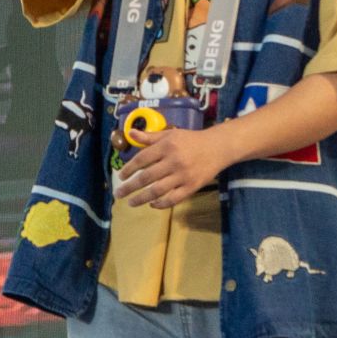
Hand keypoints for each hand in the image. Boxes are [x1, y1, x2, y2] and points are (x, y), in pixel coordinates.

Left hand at [116, 126, 232, 208]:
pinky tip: (152, 204)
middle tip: (118, 194)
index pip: (142, 159)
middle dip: (130, 187)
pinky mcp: (192, 187)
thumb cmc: (190, 140)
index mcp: (166, 146)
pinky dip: (161, 204)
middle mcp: (173, 161)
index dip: (128, 169)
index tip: (120, 176)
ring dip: (142, 198)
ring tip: (131, 203)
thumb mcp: (169, 134)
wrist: (217, 148)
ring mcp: (183, 176)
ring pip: (158, 190)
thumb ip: (149, 137)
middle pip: (147, 177)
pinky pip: (174, 199)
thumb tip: (130, 133)